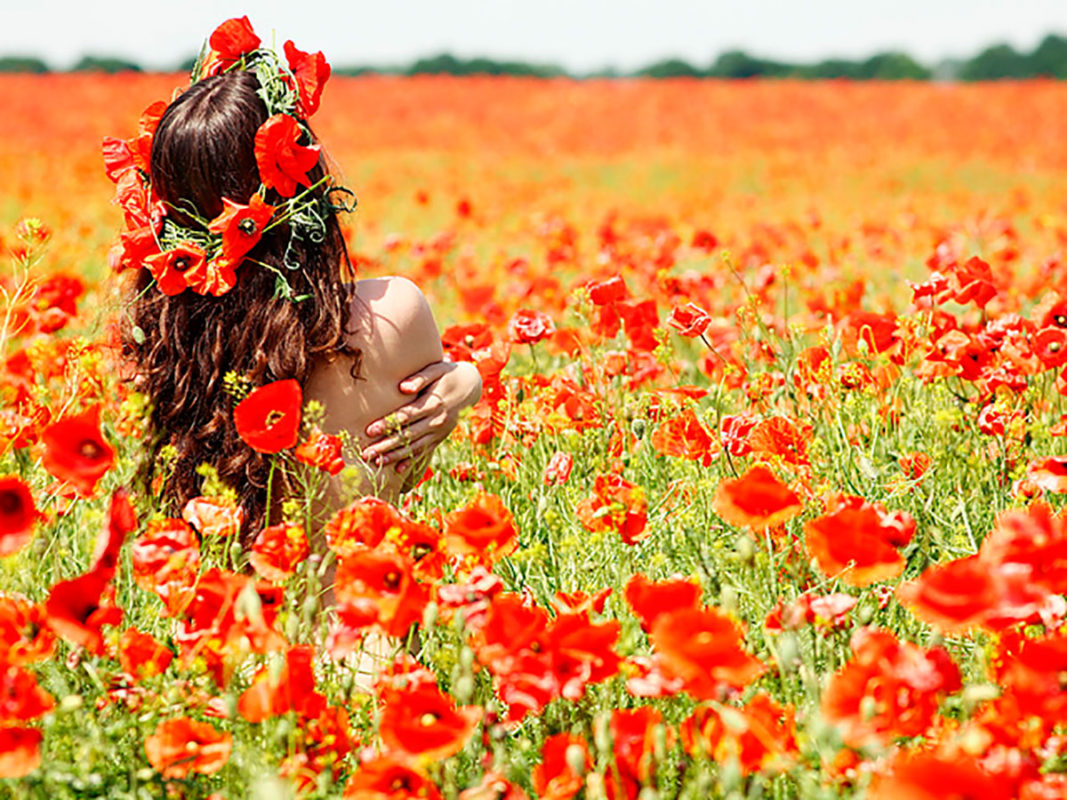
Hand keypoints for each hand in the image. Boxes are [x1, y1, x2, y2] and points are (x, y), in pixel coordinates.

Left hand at [361, 360, 481, 471]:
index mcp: (433, 403)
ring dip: (394, 456)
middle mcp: (436, 420)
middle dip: (385, 446)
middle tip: (366, 454)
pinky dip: (411, 461)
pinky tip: (398, 470)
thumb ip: (420, 378)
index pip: (405, 416)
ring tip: (375, 463)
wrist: (471, 386)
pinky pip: (425, 451)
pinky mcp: (441, 437)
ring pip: (414, 447)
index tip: (370, 431)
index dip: (387, 424)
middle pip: (407, 436)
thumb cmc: (448, 374)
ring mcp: (439, 431)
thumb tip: (403, 388)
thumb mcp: (436, 369)